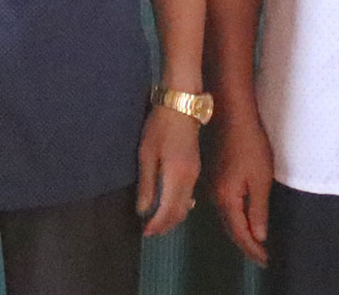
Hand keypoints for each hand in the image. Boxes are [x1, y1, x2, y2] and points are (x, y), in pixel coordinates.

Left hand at [133, 106, 199, 237]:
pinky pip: (189, 195)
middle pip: (180, 212)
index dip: (157, 225)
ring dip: (172, 217)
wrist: (181, 106)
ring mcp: (195, 174)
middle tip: (150, 231)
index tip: (144, 232)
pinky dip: (179, 206)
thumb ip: (147, 184)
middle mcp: (190, 179)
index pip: (169, 210)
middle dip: (165, 225)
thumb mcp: (146, 154)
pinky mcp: (195, 168)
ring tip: (157, 222)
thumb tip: (143, 209)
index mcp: (177, 176)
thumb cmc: (160, 127)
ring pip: (186, 205)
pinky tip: (169, 206)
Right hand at [207, 112, 275, 266]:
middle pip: (229, 228)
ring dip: (239, 232)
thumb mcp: (260, 179)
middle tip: (261, 258)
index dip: (252, 249)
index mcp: (226, 198)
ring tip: (253, 243)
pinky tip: (242, 219)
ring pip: (224, 217)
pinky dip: (234, 218)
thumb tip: (258, 235)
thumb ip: (258, 209)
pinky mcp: (213, 176)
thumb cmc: (250, 145)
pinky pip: (223, 206)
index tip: (265, 261)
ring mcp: (211, 185)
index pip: (239, 232)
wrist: (232, 115)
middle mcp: (213, 195)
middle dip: (245, 244)